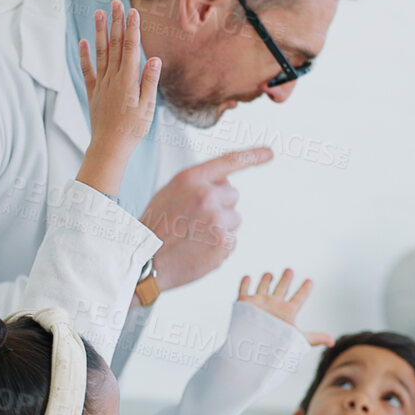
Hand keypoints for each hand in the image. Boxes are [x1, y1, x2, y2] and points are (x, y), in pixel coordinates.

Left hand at [75, 1, 161, 195]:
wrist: (110, 147)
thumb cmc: (132, 129)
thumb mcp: (147, 107)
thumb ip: (149, 82)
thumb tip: (153, 58)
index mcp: (128, 80)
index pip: (130, 48)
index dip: (131, 28)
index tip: (132, 11)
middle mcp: (113, 78)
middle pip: (114, 45)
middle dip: (115, 22)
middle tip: (115, 3)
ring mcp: (101, 84)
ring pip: (100, 53)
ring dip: (99, 32)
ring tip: (98, 13)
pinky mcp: (93, 92)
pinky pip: (87, 70)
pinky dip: (84, 55)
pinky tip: (83, 41)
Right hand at [141, 147, 271, 287]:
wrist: (144, 261)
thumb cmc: (155, 227)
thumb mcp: (169, 193)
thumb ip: (197, 185)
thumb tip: (226, 185)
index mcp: (191, 178)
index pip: (229, 161)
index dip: (252, 156)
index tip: (270, 153)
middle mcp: (206, 195)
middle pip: (233, 195)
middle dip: (221, 206)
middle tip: (196, 221)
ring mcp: (217, 220)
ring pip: (235, 219)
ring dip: (221, 228)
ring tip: (195, 237)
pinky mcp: (224, 243)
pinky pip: (232, 241)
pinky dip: (219, 247)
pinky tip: (199, 250)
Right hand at [238, 269, 332, 346]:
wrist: (254, 343)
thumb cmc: (277, 342)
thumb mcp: (298, 338)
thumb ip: (315, 337)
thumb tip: (333, 342)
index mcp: (287, 312)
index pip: (299, 298)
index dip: (304, 290)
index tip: (310, 281)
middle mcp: (274, 306)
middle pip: (281, 289)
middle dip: (285, 279)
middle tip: (289, 270)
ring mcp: (259, 303)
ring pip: (263, 288)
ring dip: (266, 280)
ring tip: (269, 274)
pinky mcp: (245, 303)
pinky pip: (244, 290)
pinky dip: (245, 284)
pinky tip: (247, 277)